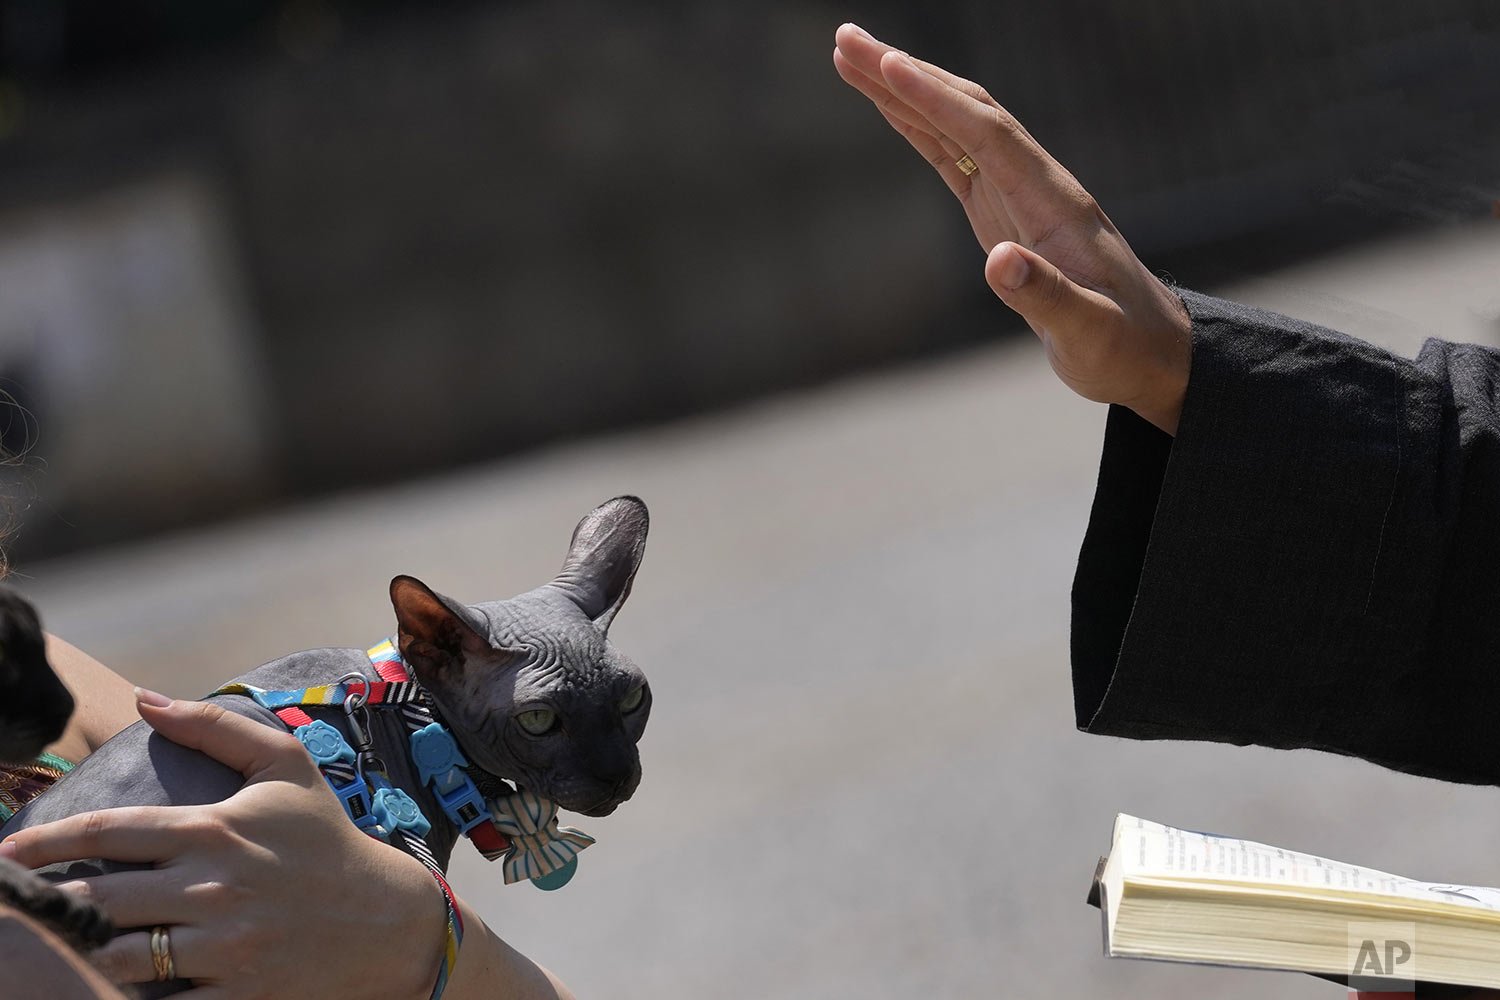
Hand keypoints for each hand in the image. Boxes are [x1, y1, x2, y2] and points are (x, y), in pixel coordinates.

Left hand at [1, 690, 447, 998]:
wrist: (389, 919)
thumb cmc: (327, 838)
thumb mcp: (285, 767)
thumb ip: (215, 727)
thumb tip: (145, 698)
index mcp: (216, 830)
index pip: (108, 832)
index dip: (44, 842)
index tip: (9, 852)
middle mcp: (213, 889)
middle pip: (97, 902)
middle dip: (48, 904)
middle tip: (19, 906)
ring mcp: (224, 947)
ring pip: (116, 959)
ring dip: (78, 954)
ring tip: (58, 946)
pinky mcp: (238, 995)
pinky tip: (105, 987)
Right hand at [833, 23, 1192, 433]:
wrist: (1148, 350)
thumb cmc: (1121, 343)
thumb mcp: (1088, 332)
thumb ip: (1045, 296)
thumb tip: (999, 263)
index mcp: (1053, 202)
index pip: (988, 134)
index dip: (938, 100)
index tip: (887, 65)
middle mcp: (1034, 183)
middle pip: (965, 111)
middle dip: (905, 74)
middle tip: (845, 41)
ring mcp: (1016, 193)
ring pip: (954, 126)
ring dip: (901, 91)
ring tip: (848, 58)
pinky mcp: (1002, 211)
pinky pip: (954, 156)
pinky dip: (917, 127)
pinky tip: (887, 106)